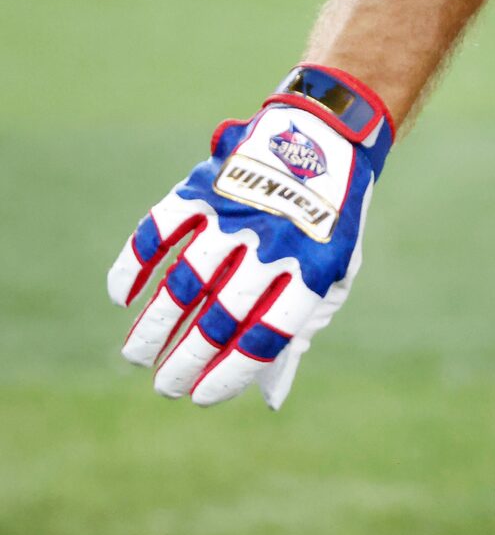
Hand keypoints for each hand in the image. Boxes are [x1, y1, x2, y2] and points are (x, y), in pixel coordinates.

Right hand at [108, 64, 393, 408]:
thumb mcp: (333, 275)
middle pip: (219, 316)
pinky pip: (157, 231)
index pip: (268, 336)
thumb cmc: (327, 224)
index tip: (201, 396)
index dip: (231, 372)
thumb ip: (299, 330)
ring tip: (135, 356)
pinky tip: (122, 297)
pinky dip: (133, 264)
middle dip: (185, 359)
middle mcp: (272, 244)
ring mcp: (234, 214)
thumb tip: (267, 397)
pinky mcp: (202, 187)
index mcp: (314, 269)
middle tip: (164, 386)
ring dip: (153, 325)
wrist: (324, 138)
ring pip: (182, 282)